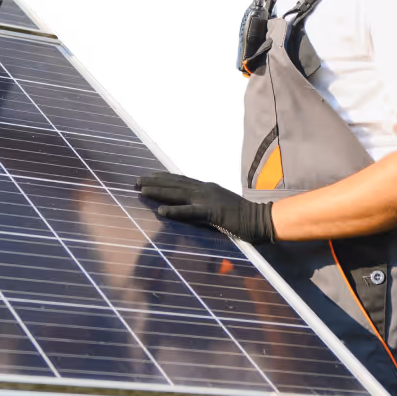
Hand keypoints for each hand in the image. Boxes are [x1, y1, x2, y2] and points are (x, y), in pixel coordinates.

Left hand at [135, 172, 274, 244]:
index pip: (179, 180)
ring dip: (158, 192)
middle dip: (153, 182)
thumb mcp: (219, 205)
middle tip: (135, 181)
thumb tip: (190, 206)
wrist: (261, 219)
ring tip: (141, 190)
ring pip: (177, 194)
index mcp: (206, 187)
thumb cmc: (241, 215)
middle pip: (174, 184)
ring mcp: (207, 200)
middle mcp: (204, 189)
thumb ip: (204, 204)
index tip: (146, 176)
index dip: (162, 177)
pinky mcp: (212, 213)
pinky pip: (189, 212)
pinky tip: (161, 212)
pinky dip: (174, 211)